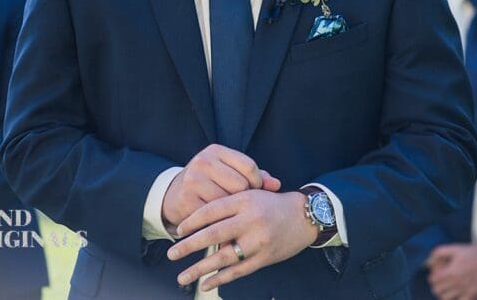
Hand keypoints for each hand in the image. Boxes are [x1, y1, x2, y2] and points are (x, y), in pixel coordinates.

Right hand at [162, 144, 280, 228]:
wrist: (173, 196)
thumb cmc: (210, 183)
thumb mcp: (229, 173)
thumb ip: (255, 177)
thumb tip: (277, 185)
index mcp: (216, 151)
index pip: (249, 166)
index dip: (258, 182)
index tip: (256, 192)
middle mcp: (203, 162)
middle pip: (241, 185)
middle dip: (245, 198)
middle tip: (242, 205)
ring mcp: (193, 180)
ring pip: (228, 202)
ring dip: (232, 212)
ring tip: (231, 213)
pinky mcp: (187, 200)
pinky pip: (214, 216)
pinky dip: (220, 221)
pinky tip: (220, 221)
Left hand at [167, 189, 316, 291]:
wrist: (305, 216)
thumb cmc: (274, 204)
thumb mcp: (252, 194)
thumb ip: (230, 204)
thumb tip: (202, 221)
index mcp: (245, 200)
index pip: (212, 210)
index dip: (192, 221)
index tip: (178, 230)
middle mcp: (251, 219)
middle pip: (213, 234)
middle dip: (189, 246)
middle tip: (171, 254)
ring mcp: (258, 240)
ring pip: (223, 256)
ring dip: (200, 268)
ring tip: (182, 276)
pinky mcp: (265, 258)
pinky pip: (238, 271)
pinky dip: (221, 278)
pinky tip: (206, 283)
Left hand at [425, 242, 476, 299]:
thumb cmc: (472, 251)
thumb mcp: (454, 248)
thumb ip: (438, 253)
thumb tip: (429, 262)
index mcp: (450, 272)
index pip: (432, 280)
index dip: (433, 276)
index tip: (438, 273)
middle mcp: (456, 283)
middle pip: (437, 291)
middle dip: (438, 285)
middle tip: (442, 281)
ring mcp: (465, 290)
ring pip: (446, 299)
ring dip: (445, 294)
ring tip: (449, 288)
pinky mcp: (473, 294)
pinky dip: (456, 298)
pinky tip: (458, 293)